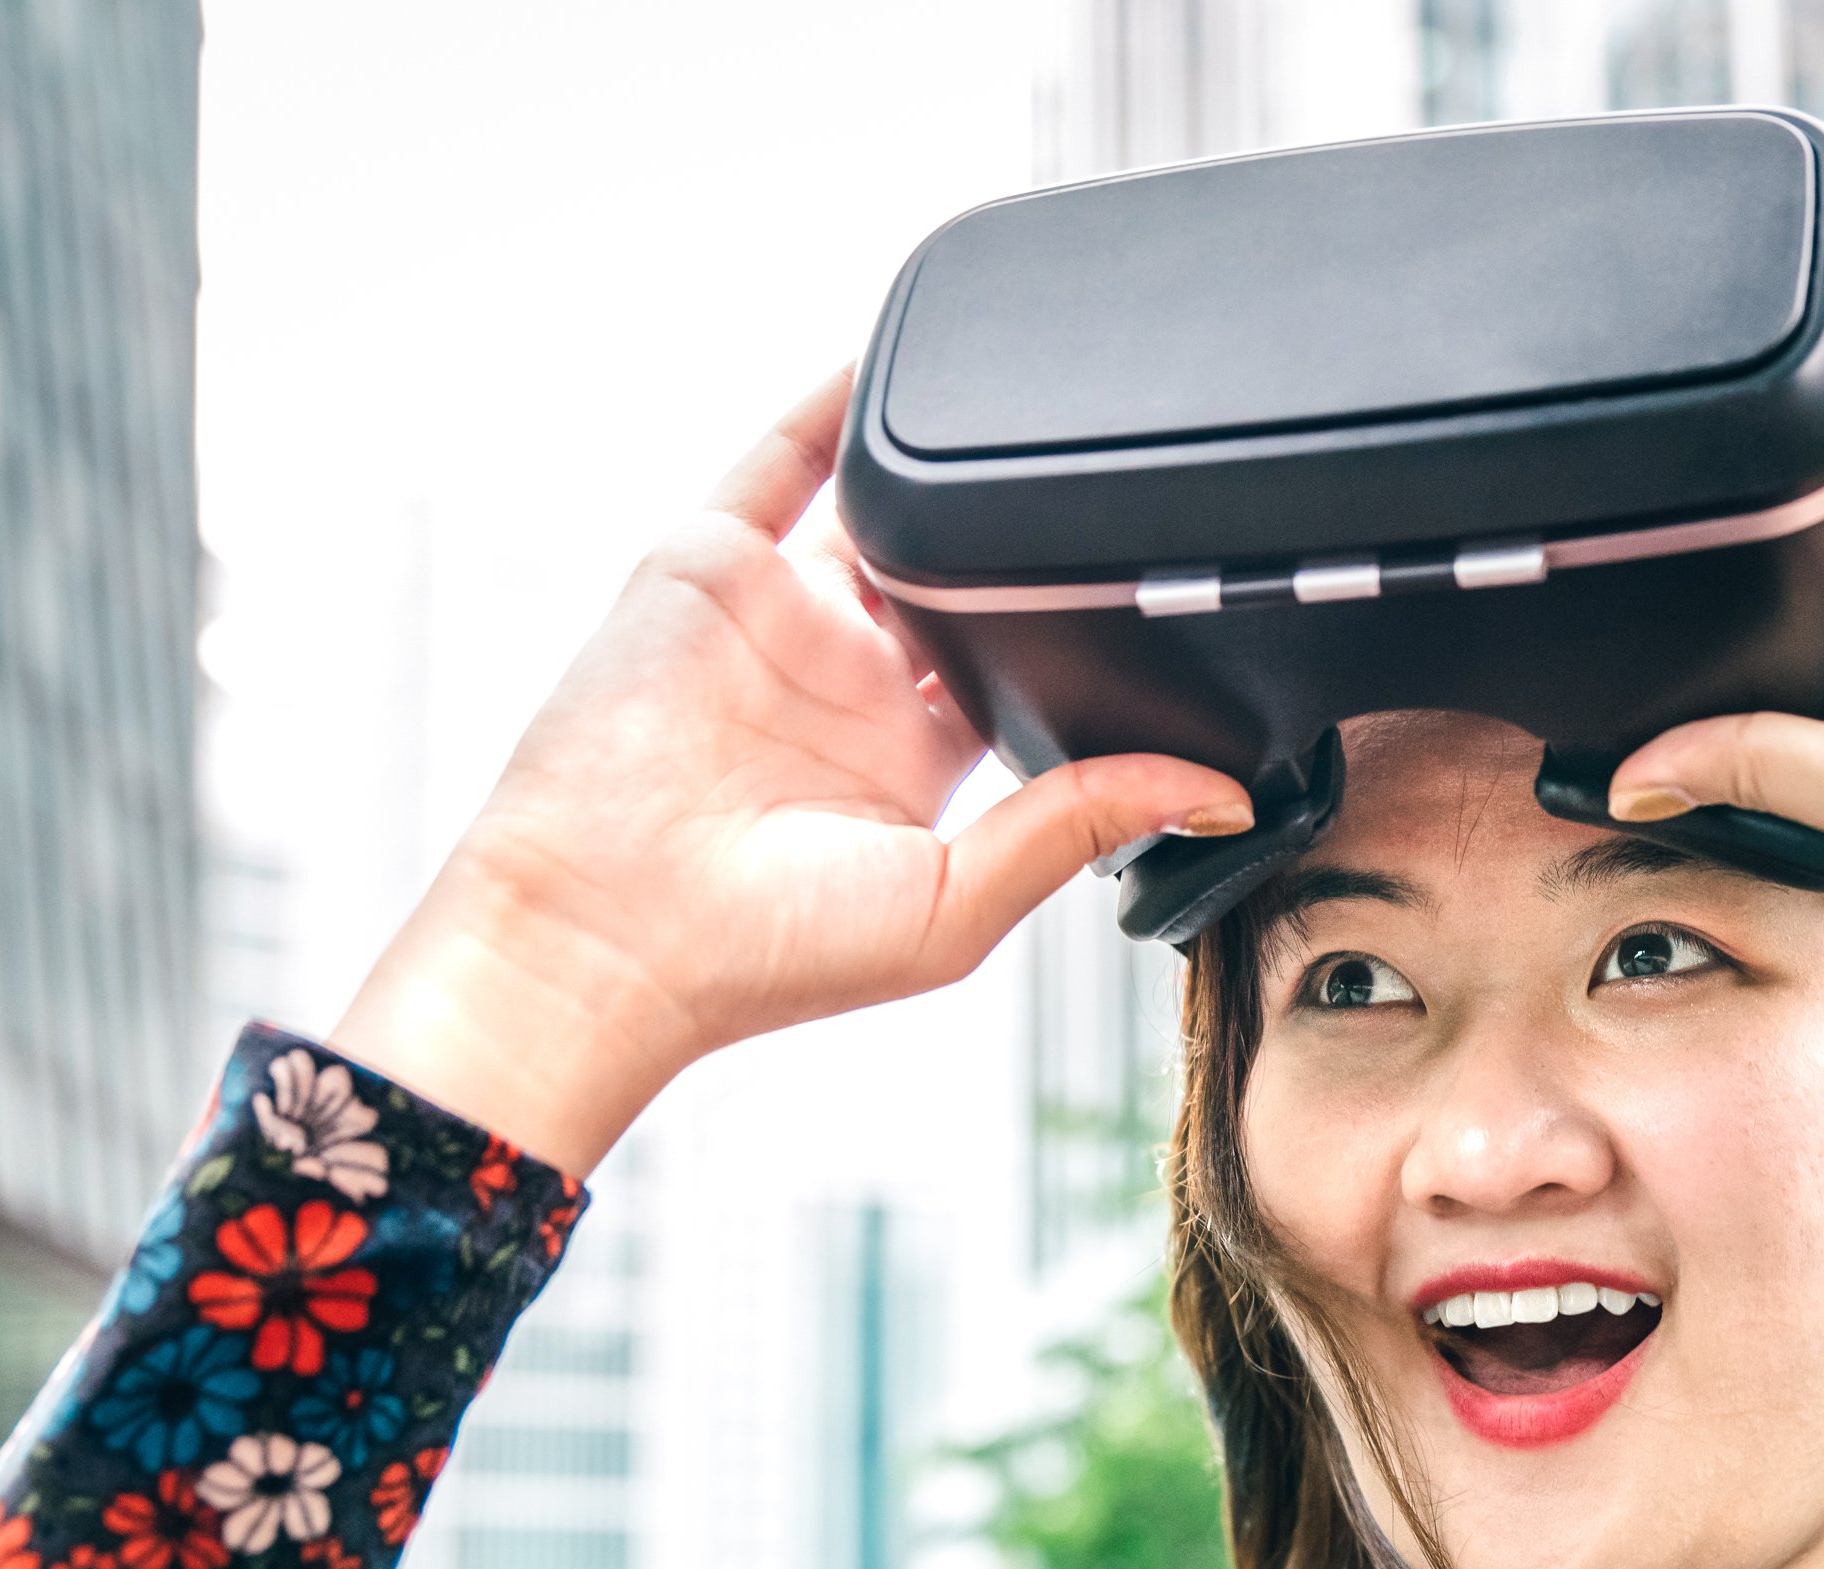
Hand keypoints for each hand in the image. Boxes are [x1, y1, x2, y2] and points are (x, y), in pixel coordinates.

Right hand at [329, 374, 1249, 1174]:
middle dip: (1023, 536)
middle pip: (962, 579)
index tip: (1164, 584)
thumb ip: (1081, 825)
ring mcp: (781, 619)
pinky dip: (835, 406)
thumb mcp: (959, 903)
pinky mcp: (712, 566)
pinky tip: (893, 358)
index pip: (1022, 670)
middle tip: (1114, 474)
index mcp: (915, 764)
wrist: (604, 931)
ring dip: (944, 462)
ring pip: (886, 511)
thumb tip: (1219, 791)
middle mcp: (850, 684)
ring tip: (1036, 398)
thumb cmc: (763, 955)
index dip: (1082, 624)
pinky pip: (784, 462)